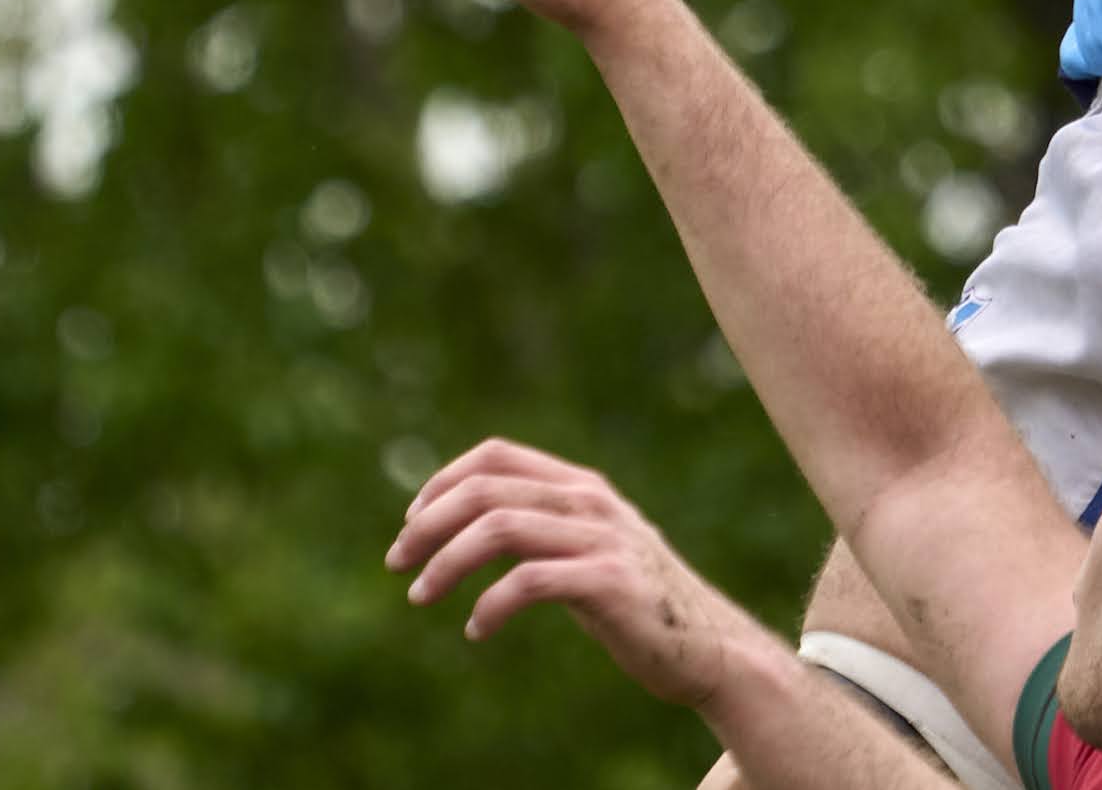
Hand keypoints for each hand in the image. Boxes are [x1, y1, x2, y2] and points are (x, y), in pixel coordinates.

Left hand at [391, 437, 780, 707]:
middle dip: (428, 525)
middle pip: (486, 489)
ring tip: (420, 595)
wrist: (705, 646)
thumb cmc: (634, 601)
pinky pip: (530, 581)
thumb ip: (542, 525)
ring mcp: (602, 538)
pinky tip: (477, 630)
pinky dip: (490, 605)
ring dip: (446, 562)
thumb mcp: (586, 549)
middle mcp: (590, 501)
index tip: (410, 524)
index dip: (442, 482)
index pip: (495, 455)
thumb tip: (465, 523)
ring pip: (499, 528)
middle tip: (396, 564)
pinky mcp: (609, 582)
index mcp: (580, 485)